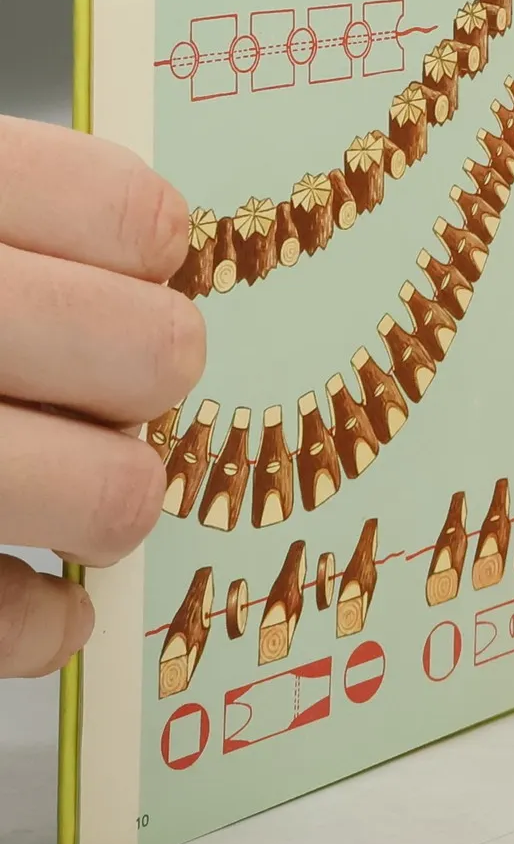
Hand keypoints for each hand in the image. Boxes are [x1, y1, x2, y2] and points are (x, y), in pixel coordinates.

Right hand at [0, 119, 204, 676]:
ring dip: (109, 498)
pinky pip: (16, 624)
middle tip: (110, 384)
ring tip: (71, 485)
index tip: (137, 266)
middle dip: (150, 378)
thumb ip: (22, 222)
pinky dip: (42, 625)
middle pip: (161, 354)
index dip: (156, 252)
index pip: (137, 218)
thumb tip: (167, 251)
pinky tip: (39, 604)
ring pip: (119, 495)